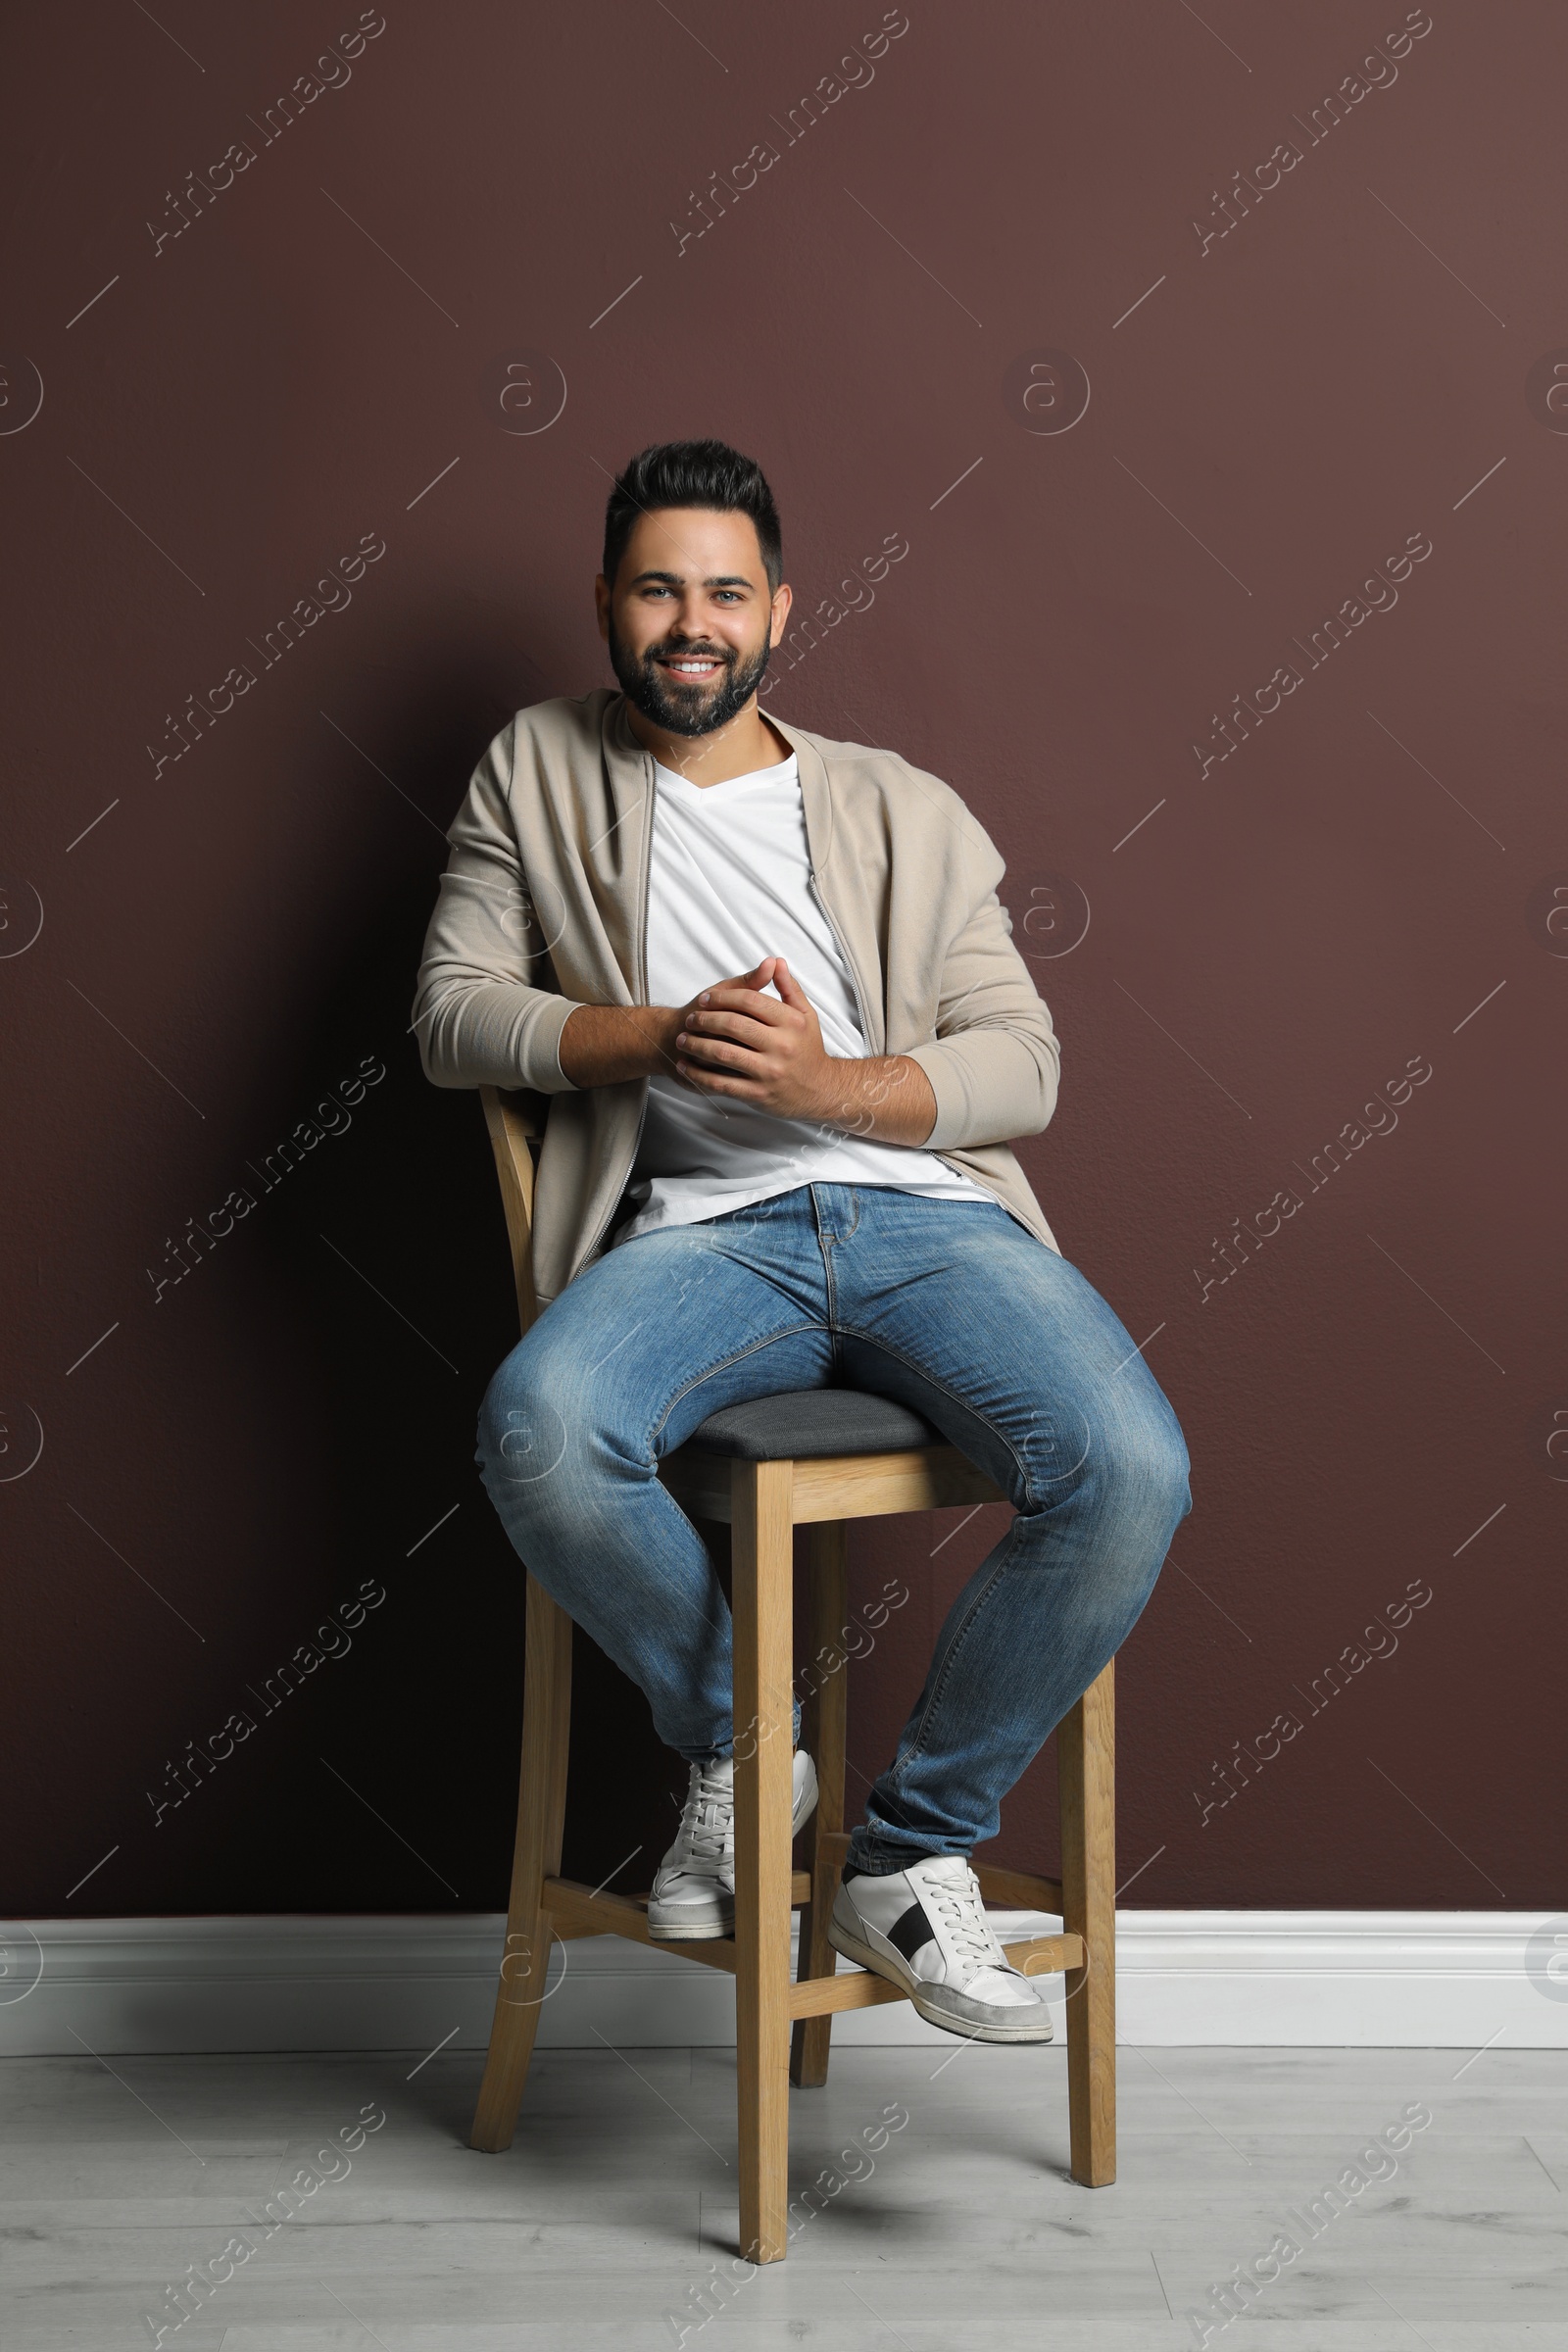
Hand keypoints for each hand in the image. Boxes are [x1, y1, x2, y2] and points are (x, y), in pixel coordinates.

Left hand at [674, 957, 833, 1118]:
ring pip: (724, 1053)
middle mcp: (782, 1046)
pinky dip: (699, 1075)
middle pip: (733, 1024)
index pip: (750, 1000)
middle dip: (705, 1020)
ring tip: (682, 1040)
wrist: (821, 1091)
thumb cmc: (808, 1049)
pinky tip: (685, 1068)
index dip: (722, 997)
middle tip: (690, 1019)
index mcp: (792, 1022)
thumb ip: (789, 988)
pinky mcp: (759, 1094)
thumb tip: (775, 961)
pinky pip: (722, 1083)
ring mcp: (770, 1071)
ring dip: (697, 1046)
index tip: (704, 999)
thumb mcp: (805, 1015)